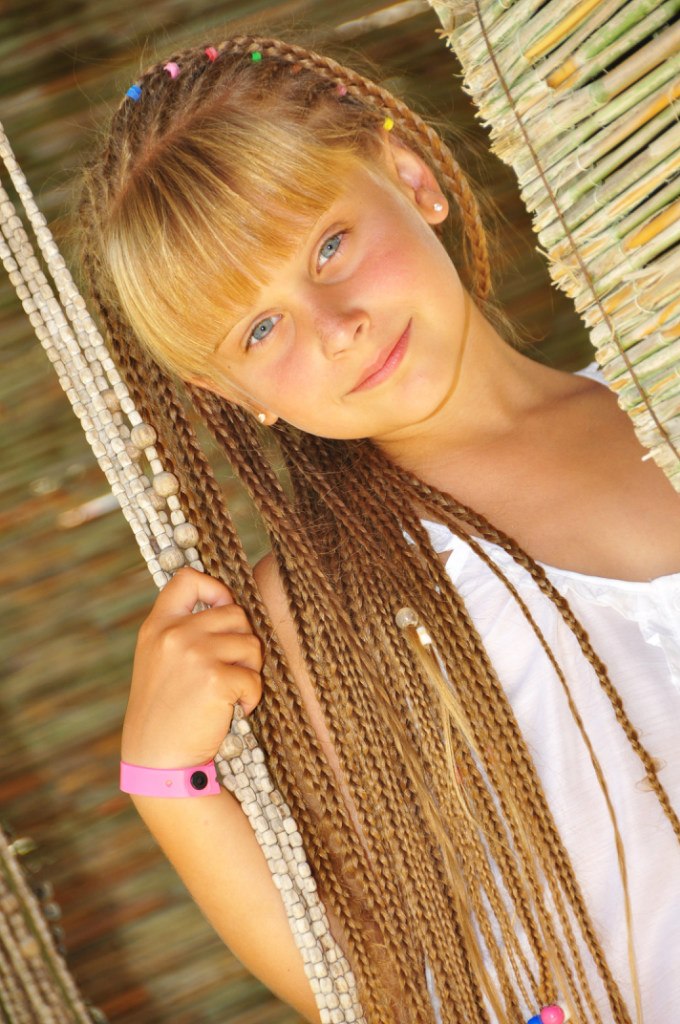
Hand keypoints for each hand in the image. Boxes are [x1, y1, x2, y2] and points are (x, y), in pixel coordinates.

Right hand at [121, 566, 262, 768]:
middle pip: (235, 613)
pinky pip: (254, 677)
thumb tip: (230, 606)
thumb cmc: (164, 711)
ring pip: (251, 644)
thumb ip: (182, 631)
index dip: (214, 589)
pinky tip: (234, 710)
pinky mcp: (215, 679)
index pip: (187, 580)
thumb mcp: (158, 659)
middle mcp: (175, 634)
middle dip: (242, 641)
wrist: (157, 758)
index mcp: (158, 626)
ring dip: (249, 670)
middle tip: (230, 670)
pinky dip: (251, 697)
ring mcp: (194, 654)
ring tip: (230, 692)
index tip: (222, 610)